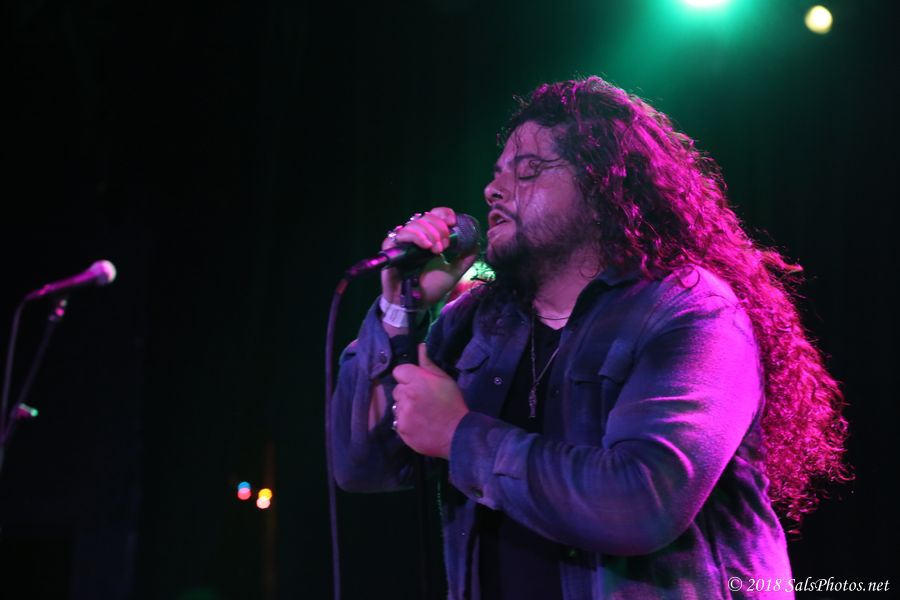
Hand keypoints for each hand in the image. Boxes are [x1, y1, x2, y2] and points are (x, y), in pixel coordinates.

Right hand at [381, 207, 478, 307]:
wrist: (416, 304)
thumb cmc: (431, 288)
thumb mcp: (454, 272)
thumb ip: (465, 258)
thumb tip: (476, 243)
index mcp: (428, 238)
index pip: (434, 215)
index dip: (444, 214)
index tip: (453, 222)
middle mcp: (414, 237)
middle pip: (425, 217)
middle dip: (439, 228)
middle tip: (445, 246)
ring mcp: (402, 242)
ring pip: (413, 223)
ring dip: (429, 233)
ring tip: (437, 250)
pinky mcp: (390, 249)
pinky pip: (400, 234)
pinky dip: (415, 237)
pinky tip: (425, 246)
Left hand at [392, 344, 468, 458]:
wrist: (457, 434)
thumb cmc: (453, 404)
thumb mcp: (445, 380)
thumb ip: (428, 364)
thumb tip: (420, 347)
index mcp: (417, 380)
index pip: (399, 371)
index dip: (408, 377)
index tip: (417, 383)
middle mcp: (406, 395)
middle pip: (397, 389)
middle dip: (406, 393)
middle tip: (421, 400)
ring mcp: (402, 413)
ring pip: (397, 406)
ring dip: (405, 408)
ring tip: (421, 414)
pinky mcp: (401, 429)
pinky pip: (397, 421)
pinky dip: (405, 422)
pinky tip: (418, 425)